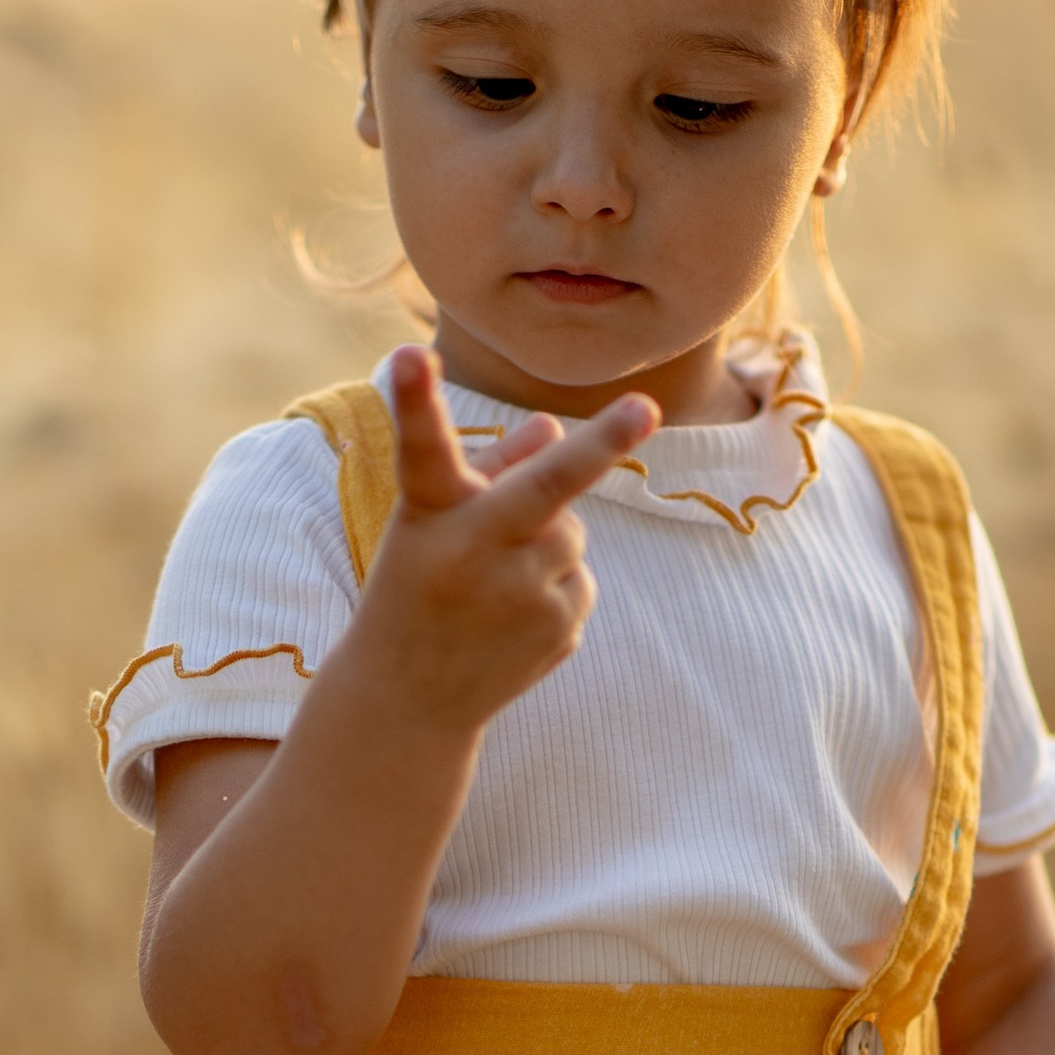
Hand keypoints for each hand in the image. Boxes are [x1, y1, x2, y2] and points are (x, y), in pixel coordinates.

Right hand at [348, 344, 656, 735]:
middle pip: (547, 488)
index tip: (413, 354)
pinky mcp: (559, 631)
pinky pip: (577, 578)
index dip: (417, 402)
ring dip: (547, 538)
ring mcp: (521, 600)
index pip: (426, 449)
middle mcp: (473, 554)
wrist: (408, 701)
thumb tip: (555, 428)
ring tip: (493, 582)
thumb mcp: (433, 523)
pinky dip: (553, 584)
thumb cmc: (414, 587)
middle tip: (646, 406)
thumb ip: (492, 468)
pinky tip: (508, 618)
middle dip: (601, 445)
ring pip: (570, 532)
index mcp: (429, 515)